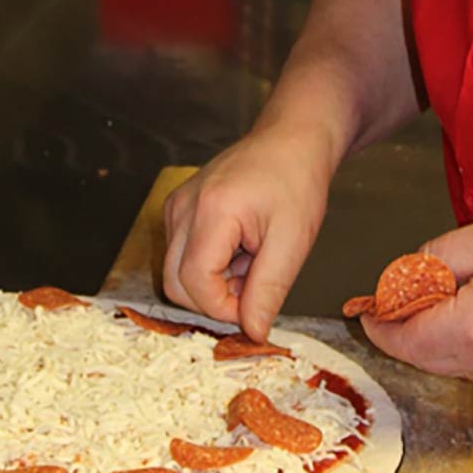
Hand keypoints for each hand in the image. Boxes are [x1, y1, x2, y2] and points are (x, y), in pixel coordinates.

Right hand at [163, 125, 334, 341]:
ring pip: (176, 271)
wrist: (291, 140)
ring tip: (251, 257)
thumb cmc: (297, 181)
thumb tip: (252, 333)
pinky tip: (239, 246)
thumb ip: (268, 290)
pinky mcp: (179, 206)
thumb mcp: (293, 242)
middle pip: (175, 282)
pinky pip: (180, 253)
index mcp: (213, 210)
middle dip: (214, 297)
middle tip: (255, 279)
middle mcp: (184, 206)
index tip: (255, 304)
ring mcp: (178, 204)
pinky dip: (208, 263)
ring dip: (212, 280)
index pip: (194, 282)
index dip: (222, 307)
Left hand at [360, 214, 472, 390]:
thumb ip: (442, 254)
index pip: (404, 341)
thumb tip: (415, 269)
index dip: (380, 325)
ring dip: (440, 341)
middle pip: (426, 360)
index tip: (369, 311)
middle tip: (401, 302)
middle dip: (407, 333)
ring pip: (458, 366)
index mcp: (471, 329)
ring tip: (446, 301)